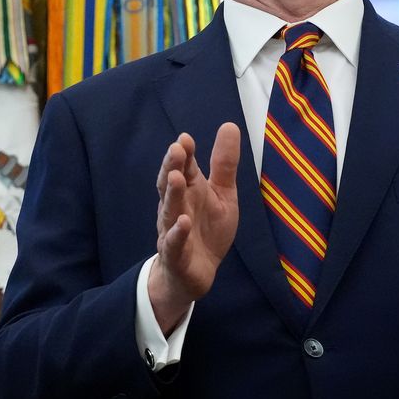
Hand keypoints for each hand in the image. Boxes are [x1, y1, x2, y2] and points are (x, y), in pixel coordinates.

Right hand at [147, 123, 241, 333]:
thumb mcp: (223, 194)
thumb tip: (229, 125)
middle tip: (176, 150)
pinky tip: (183, 223)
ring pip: (169, 210)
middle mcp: (176, 207)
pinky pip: (174, 244)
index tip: (186, 139)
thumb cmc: (207, 229)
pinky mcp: (176, 255)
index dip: (184, 154)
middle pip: (170, 185)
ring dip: (172, 195)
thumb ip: (224, 164)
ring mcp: (173, 230)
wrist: (196, 273)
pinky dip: (177, 233)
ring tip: (176, 178)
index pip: (184, 168)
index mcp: (189, 190)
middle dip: (172, 167)